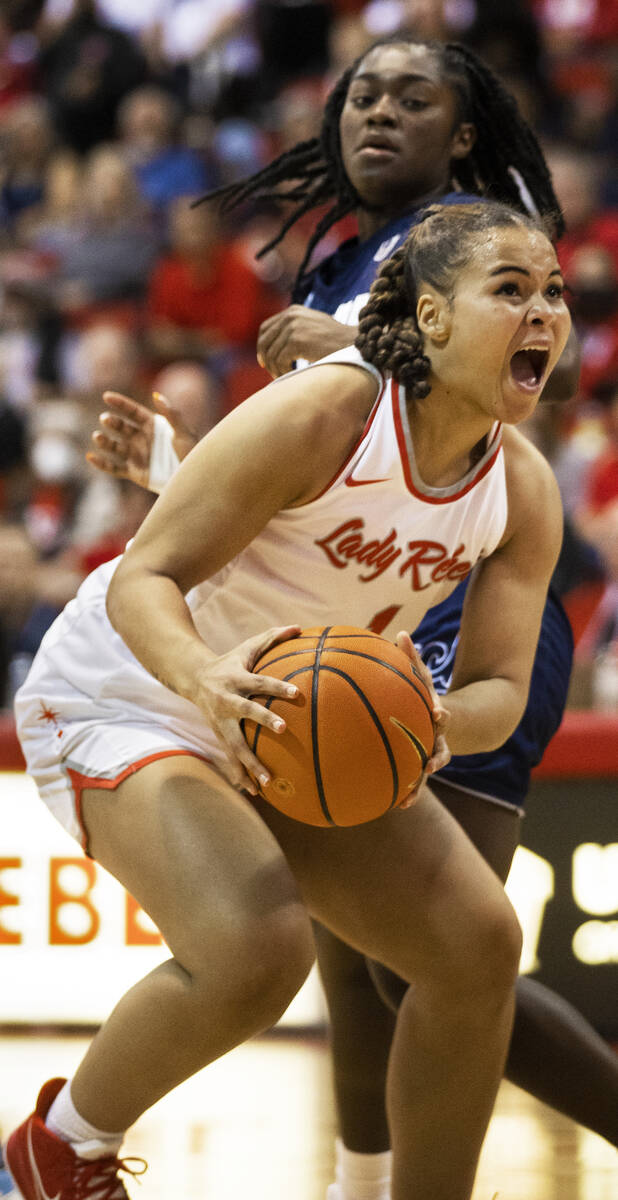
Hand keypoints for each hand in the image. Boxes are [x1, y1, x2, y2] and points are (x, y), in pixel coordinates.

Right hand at [86, 391, 198, 488]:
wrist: (191, 480)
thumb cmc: (191, 454)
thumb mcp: (184, 433)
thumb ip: (172, 414)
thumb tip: (155, 395)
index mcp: (152, 426)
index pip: (132, 411)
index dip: (120, 403)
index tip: (107, 396)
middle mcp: (141, 438)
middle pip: (121, 427)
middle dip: (112, 422)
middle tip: (106, 419)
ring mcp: (136, 455)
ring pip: (115, 446)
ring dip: (104, 441)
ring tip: (97, 436)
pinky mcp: (133, 472)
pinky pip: (114, 467)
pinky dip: (102, 463)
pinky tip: (91, 457)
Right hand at [194, 624, 301, 793]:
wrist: (193, 678)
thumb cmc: (229, 662)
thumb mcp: (247, 647)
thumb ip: (272, 637)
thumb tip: (300, 627)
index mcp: (237, 679)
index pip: (260, 681)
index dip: (277, 686)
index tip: (296, 692)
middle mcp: (228, 700)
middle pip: (247, 711)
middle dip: (264, 720)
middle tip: (284, 730)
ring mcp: (221, 721)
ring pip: (236, 744)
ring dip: (251, 763)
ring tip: (269, 783)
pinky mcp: (218, 735)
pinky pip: (230, 758)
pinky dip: (240, 775)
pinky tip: (255, 792)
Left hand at [256, 306, 356, 377]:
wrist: (355, 345)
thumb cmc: (337, 343)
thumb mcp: (313, 329)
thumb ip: (295, 332)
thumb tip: (274, 348)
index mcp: (293, 311)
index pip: (265, 328)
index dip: (262, 347)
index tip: (265, 362)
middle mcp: (291, 316)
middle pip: (264, 342)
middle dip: (267, 361)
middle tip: (274, 374)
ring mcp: (293, 327)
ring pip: (271, 354)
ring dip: (276, 369)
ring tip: (286, 377)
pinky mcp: (297, 340)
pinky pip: (279, 361)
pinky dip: (283, 372)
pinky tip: (292, 375)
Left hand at [394, 630, 450, 807]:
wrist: (448, 721)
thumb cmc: (426, 696)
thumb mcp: (423, 678)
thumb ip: (413, 660)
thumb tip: (400, 633)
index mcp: (440, 716)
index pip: (444, 713)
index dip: (443, 713)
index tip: (439, 712)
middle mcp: (440, 738)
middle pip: (441, 748)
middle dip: (437, 756)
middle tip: (431, 763)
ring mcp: (432, 755)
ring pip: (428, 773)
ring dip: (420, 786)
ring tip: (408, 801)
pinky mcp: (422, 767)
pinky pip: (415, 781)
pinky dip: (408, 793)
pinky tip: (395, 807)